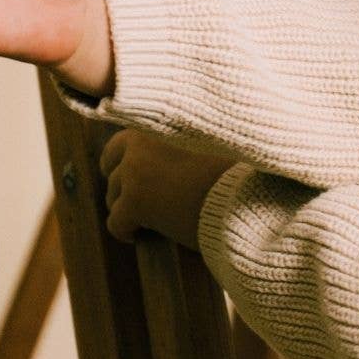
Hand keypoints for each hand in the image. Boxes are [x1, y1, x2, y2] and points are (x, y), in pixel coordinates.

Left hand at [99, 129, 234, 249]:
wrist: (248, 201)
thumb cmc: (239, 174)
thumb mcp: (212, 141)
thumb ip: (187, 139)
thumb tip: (171, 150)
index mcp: (159, 121)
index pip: (128, 137)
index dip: (133, 157)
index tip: (145, 174)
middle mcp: (141, 140)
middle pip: (110, 161)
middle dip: (121, 180)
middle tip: (140, 198)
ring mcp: (134, 171)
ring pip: (112, 194)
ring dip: (127, 207)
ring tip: (151, 219)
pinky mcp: (134, 202)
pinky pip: (116, 223)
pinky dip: (126, 232)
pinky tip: (143, 237)